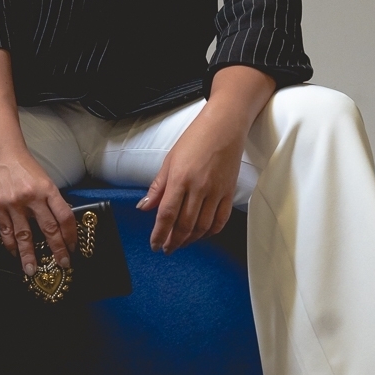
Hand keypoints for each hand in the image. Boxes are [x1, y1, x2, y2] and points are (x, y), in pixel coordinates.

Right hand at [0, 140, 76, 275]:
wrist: (0, 151)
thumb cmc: (24, 164)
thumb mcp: (44, 179)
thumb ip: (51, 199)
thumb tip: (59, 223)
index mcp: (48, 189)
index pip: (64, 216)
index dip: (71, 234)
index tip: (73, 246)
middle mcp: (33, 197)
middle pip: (48, 229)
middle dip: (57, 249)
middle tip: (62, 263)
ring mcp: (14, 203)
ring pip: (24, 235)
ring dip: (29, 255)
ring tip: (32, 270)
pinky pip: (7, 230)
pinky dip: (11, 244)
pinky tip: (15, 254)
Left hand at [137, 108, 245, 253]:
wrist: (224, 126)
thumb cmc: (195, 138)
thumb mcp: (170, 160)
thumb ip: (158, 187)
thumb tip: (145, 207)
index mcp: (179, 178)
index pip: (167, 214)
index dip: (159, 234)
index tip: (155, 245)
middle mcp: (198, 188)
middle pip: (184, 225)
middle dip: (173, 241)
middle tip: (166, 248)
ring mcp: (216, 192)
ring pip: (202, 226)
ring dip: (190, 239)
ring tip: (181, 243)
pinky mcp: (229, 192)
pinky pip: (220, 220)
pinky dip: (210, 232)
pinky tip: (201, 235)